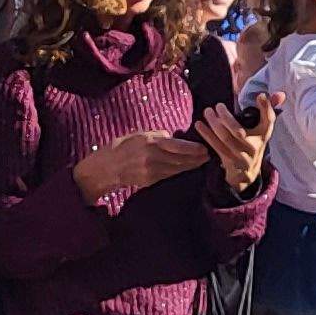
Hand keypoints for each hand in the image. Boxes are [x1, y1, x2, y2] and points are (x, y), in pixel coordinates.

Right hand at [72, 131, 208, 200]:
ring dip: (190, 165)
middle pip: (181, 159)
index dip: (193, 148)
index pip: (178, 146)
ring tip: (201, 161)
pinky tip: (187, 168)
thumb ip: (158, 136)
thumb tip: (173, 137)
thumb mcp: (140, 134)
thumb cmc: (122, 146)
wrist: (107, 166)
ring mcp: (152, 171)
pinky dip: (179, 170)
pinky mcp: (150, 180)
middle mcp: (153, 158)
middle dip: (196, 158)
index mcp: (151, 143)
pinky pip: (169, 174)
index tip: (204, 148)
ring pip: (177, 168)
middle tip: (208, 155)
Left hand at [195, 96, 275, 193]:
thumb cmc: (254, 144)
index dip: (266, 108)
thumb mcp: (262, 129)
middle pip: (239, 131)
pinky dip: (207, 135)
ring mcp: (241, 156)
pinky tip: (199, 125)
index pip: (269, 121)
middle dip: (227, 117)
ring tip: (207, 112)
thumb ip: (267, 110)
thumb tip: (275, 93)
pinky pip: (216, 147)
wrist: (248, 173)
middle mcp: (254, 147)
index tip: (260, 95)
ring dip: (214, 124)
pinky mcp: (229, 161)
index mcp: (263, 135)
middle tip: (218, 105)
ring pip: (226, 139)